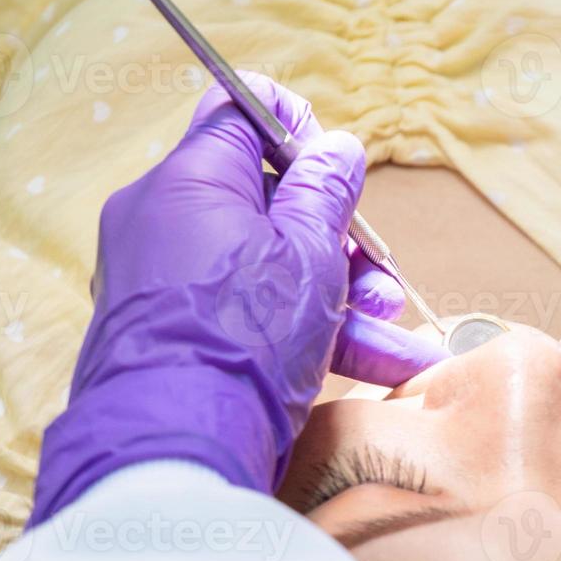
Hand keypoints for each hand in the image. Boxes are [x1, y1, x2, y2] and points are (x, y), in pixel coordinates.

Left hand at [32, 75, 445, 524]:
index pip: (242, 110)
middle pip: (267, 200)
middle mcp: (166, 219)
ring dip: (340, 295)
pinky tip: (376, 365)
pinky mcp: (172, 333)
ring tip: (396, 337)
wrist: (175, 450)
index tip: (337, 171)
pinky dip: (304, 331)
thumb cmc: (244, 339)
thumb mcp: (311, 256)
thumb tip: (335, 148)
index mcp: (193, 179)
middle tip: (380, 276)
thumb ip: (326, 194)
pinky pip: (246, 312)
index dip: (301, 128)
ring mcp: (164, 279)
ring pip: (267, 264)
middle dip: (340, 238)